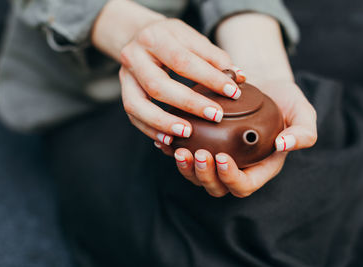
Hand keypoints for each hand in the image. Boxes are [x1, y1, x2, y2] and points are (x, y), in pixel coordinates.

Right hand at [92, 0, 244, 145]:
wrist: (139, 34)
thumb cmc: (171, 38)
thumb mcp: (192, 38)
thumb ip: (214, 57)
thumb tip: (238, 77)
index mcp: (154, 37)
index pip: (183, 60)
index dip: (209, 78)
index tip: (233, 92)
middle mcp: (133, 55)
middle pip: (157, 85)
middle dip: (188, 103)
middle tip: (215, 116)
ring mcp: (125, 76)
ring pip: (137, 105)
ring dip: (162, 122)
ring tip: (187, 133)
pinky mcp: (123, 91)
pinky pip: (132, 115)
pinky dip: (150, 129)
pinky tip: (168, 138)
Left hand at [155, 13, 316, 197]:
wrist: (261, 84)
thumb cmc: (283, 100)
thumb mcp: (302, 112)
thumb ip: (303, 131)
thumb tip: (284, 146)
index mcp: (260, 167)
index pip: (244, 185)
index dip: (231, 178)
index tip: (223, 158)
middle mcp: (237, 167)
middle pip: (217, 186)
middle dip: (205, 175)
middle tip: (198, 154)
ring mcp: (218, 158)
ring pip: (198, 176)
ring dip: (186, 168)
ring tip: (178, 150)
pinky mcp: (203, 145)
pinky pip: (186, 156)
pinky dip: (172, 152)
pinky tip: (163, 142)